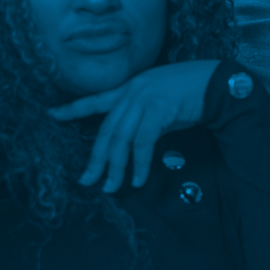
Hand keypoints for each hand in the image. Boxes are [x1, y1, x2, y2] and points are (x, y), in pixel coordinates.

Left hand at [47, 59, 219, 191]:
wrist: (218, 82)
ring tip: (112, 187)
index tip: (51, 114)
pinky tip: (139, 178)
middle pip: (106, 130)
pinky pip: (142, 143)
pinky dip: (139, 164)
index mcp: (131, 87)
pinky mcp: (159, 109)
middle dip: (96, 158)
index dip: (72, 108)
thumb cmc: (193, 92)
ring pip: (121, 139)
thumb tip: (136, 142)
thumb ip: (145, 115)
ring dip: (116, 167)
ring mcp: (145, 99)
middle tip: (87, 180)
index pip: (95, 99)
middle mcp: (133, 91)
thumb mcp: (162, 101)